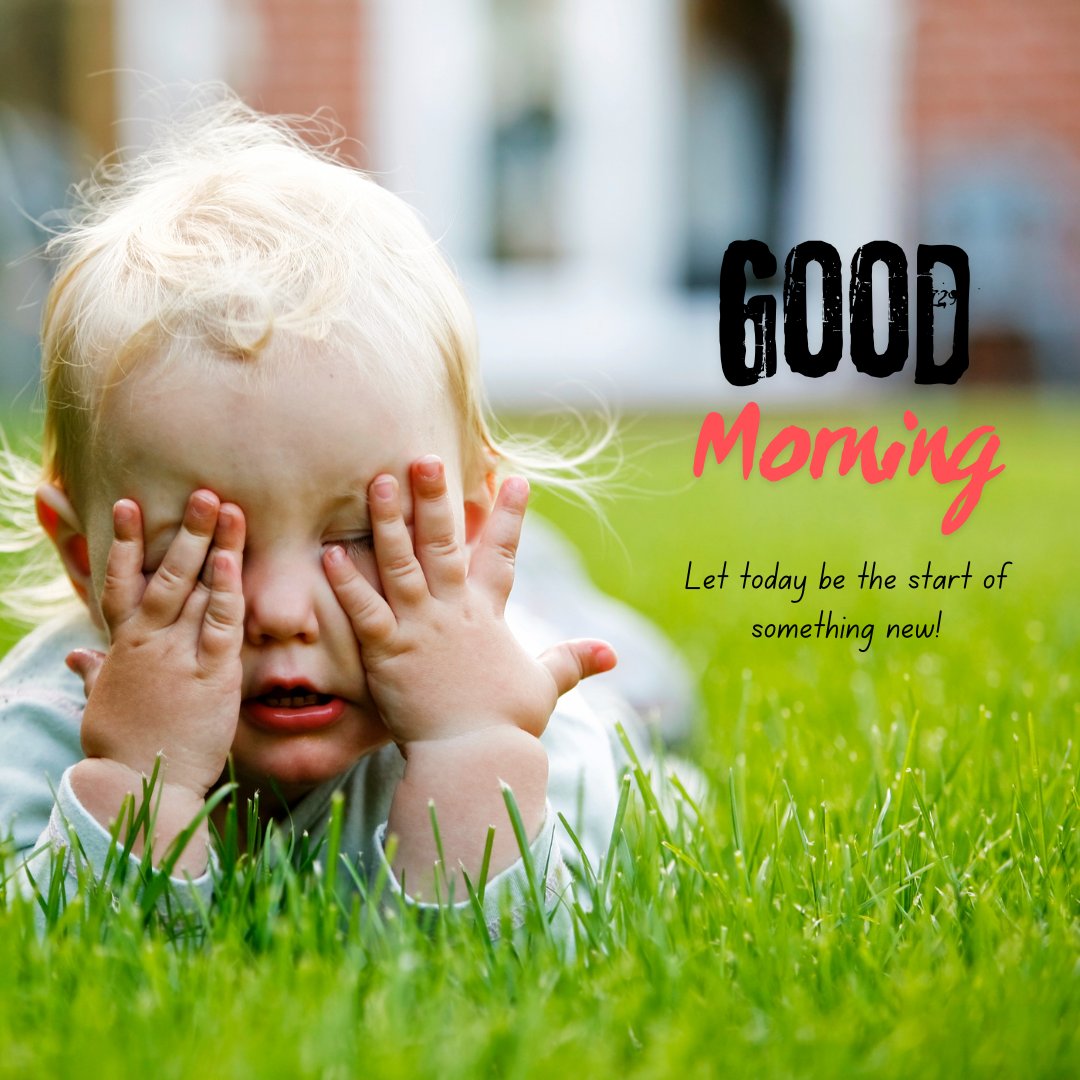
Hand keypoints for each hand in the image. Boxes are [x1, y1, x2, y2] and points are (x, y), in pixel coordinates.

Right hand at [67, 491, 245, 798]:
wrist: (139, 787)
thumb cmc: (123, 747)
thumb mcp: (101, 705)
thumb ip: (94, 674)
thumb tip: (75, 657)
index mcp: (122, 646)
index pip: (121, 583)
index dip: (123, 541)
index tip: (126, 504)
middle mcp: (148, 643)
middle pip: (166, 574)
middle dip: (183, 530)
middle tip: (202, 491)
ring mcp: (178, 656)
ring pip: (195, 590)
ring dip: (212, 546)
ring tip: (225, 508)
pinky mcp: (211, 676)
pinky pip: (222, 625)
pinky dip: (228, 591)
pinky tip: (232, 562)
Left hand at [322, 456, 615, 747]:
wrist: (476, 756)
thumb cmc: (508, 723)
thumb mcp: (545, 685)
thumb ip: (572, 661)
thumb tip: (613, 655)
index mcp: (488, 614)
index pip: (503, 554)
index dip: (510, 515)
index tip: (515, 478)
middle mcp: (454, 610)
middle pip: (445, 542)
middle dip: (435, 498)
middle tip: (423, 457)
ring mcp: (420, 628)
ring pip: (402, 563)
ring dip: (388, 522)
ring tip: (377, 483)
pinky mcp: (388, 652)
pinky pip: (364, 610)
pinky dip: (347, 582)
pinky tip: (329, 553)